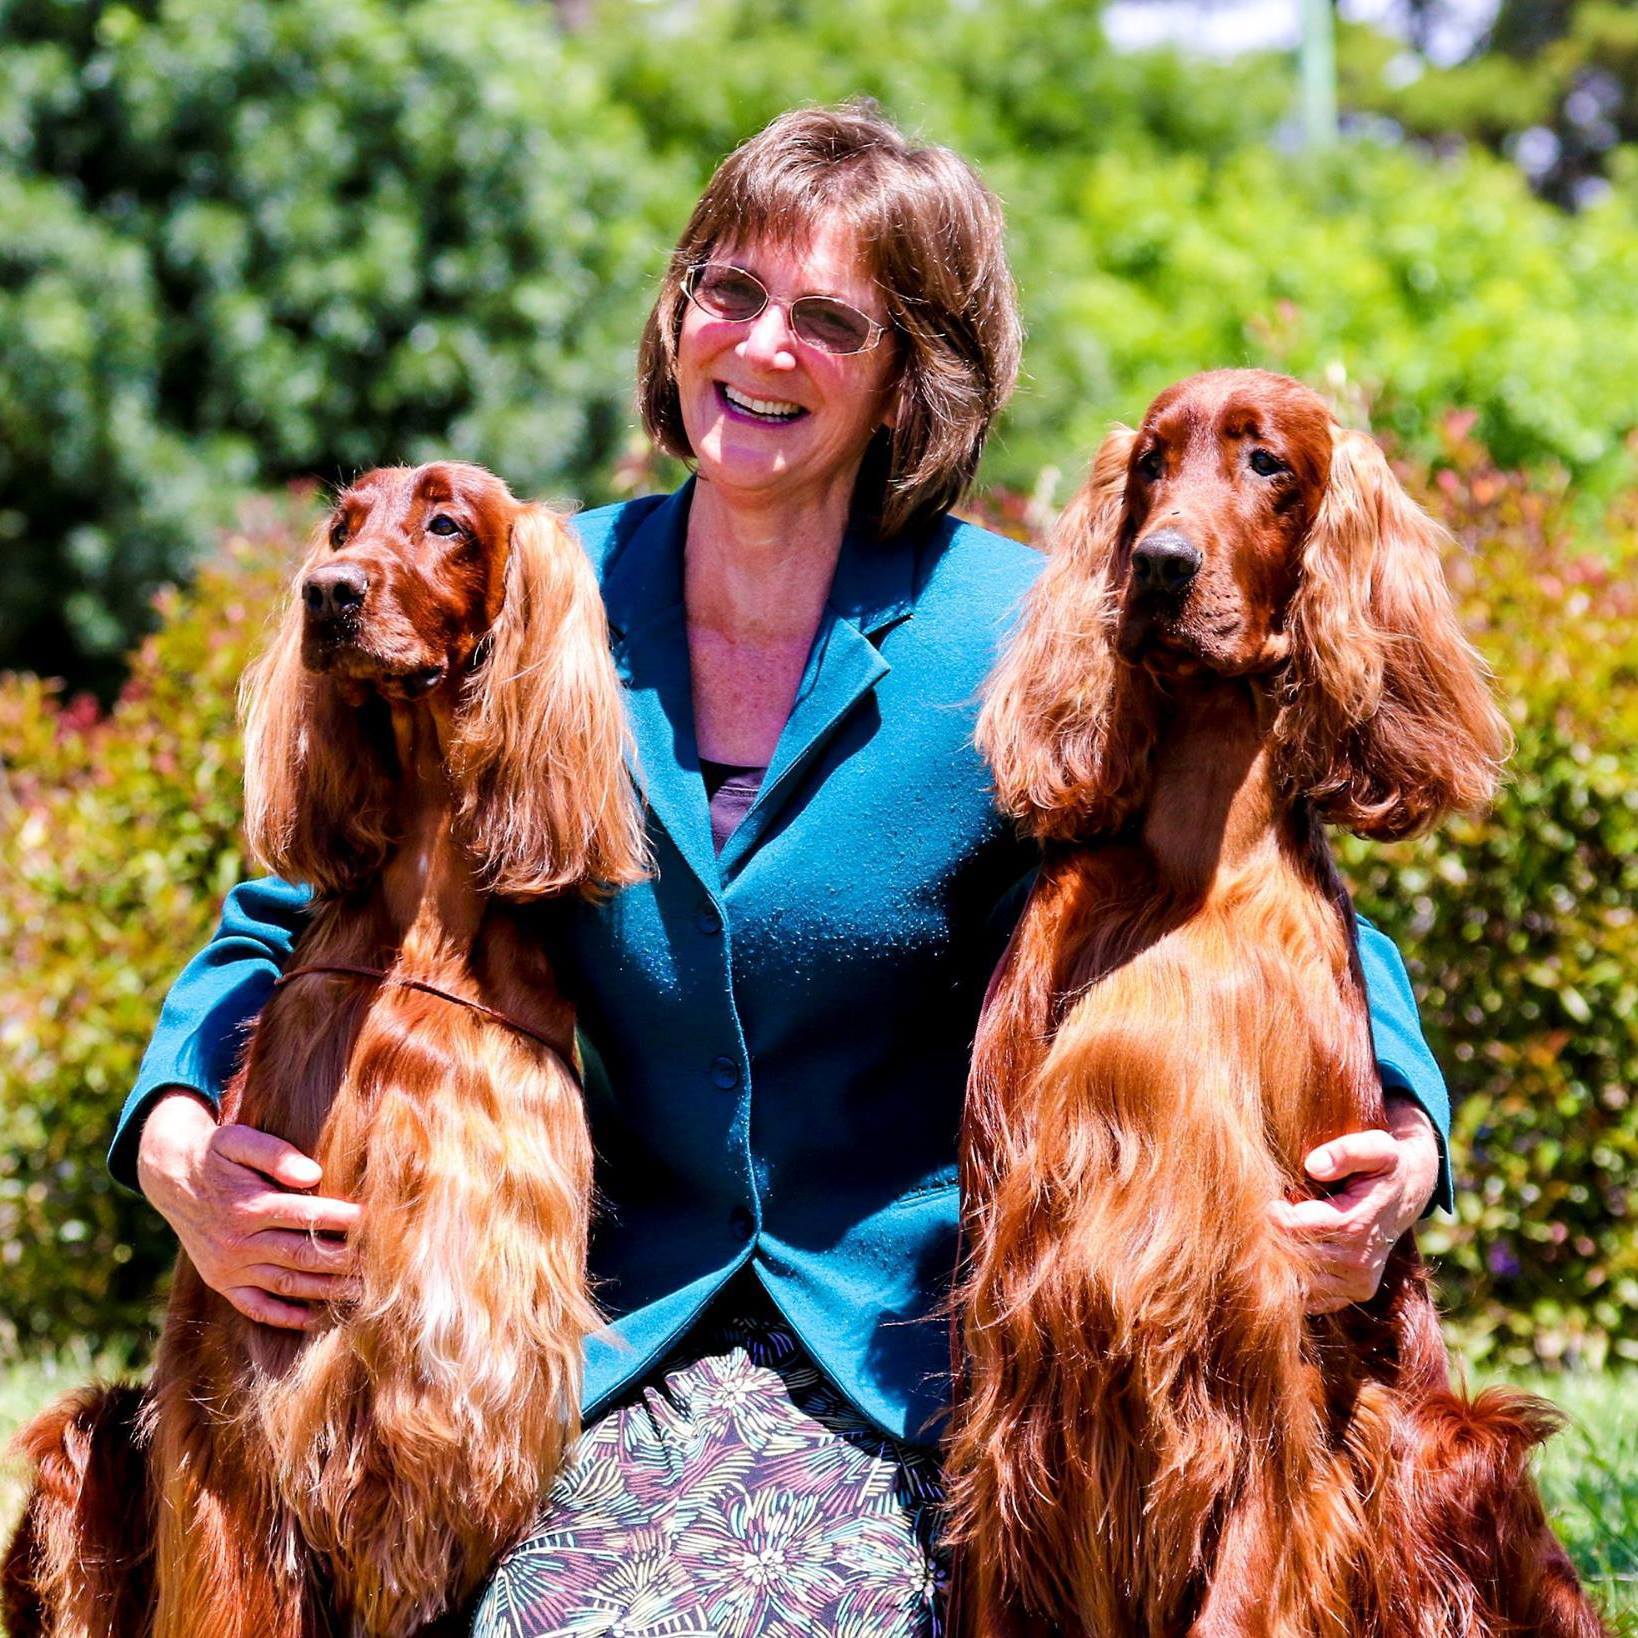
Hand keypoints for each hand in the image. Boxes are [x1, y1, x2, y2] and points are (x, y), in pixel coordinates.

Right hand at [136, 1087, 361, 1330]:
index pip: (306, 1216)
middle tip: (381, 1263)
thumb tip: (313, 1173)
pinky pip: (255, 1307)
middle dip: (343, 1260)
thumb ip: (274, 1153)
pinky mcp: (222, 1282)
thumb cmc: (216, 1153)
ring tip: (363, 1291)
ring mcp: (228, 1267)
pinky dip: (285, 1316)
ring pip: (286, 1284)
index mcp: (247, 1206)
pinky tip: (316, 1317)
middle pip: (301, 1255)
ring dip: (325, 1291)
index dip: (343, 1220)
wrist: (171, 1176)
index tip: (375, 1221)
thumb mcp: (238, 1139)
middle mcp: (237, 1242)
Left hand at [1269, 1094, 1439, 1314]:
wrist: (1409, 1193)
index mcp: (1355, 1226)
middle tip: (1261, 1218)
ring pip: (1298, 1282)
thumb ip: (1347, 1151)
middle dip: (1271, 1238)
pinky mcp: (1355, 1293)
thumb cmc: (1384, 1165)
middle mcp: (1357, 1262)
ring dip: (1279, 1262)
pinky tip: (1289, 1256)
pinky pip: (1312, 1299)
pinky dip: (1295, 1282)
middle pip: (1290, 1257)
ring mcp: (1357, 1283)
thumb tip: (1313, 1165)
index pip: (1290, 1228)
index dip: (1271, 1213)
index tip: (1269, 1198)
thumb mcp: (1376, 1147)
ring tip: (1274, 1236)